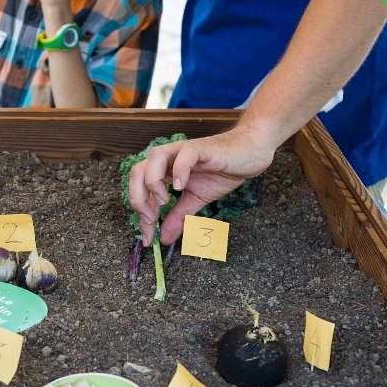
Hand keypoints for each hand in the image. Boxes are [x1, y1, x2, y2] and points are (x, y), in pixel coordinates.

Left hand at [128, 127, 275, 245]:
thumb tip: (164, 239)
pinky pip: (184, 155)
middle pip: (137, 171)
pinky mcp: (201, 148)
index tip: (147, 237)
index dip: (140, 214)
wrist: (249, 153)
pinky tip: (180, 187)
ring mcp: (183, 150)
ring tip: (164, 201)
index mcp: (163, 169)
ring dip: (153, 182)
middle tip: (151, 220)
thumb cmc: (221, 171)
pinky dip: (179, 170)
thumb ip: (178, 216)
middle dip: (139, 198)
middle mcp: (168, 157)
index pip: (140, 188)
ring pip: (155, 157)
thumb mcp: (196, 199)